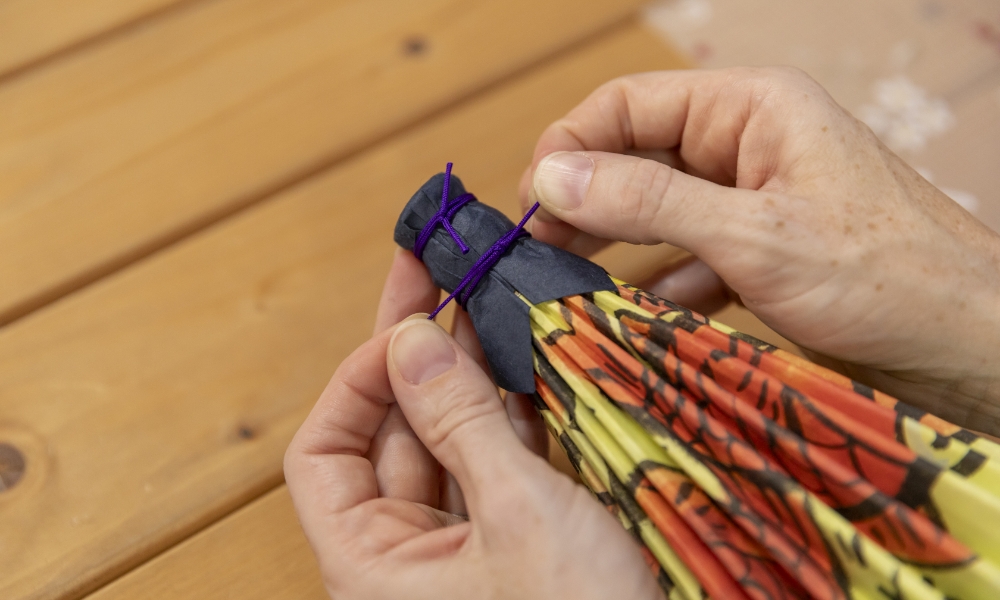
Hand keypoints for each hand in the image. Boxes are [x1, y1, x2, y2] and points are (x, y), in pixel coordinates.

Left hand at [284, 250, 662, 599]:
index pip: (324, 453)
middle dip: (418, 356)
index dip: (356, 380)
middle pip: (389, 435)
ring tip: (486, 301)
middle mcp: (406, 554)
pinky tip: (523, 360)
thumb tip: (410, 339)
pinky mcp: (513, 538)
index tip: (406, 324)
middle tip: (439, 275)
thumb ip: (460, 422)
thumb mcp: (519, 514)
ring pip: (447, 441)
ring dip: (467, 374)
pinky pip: (495, 462)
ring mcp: (462, 545)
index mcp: (372, 563)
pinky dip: (508, 412)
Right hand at [520, 67, 999, 434]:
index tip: (531, 202)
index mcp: (750, 109)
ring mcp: (751, 202)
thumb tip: (554, 176)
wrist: (969, 346)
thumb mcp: (754, 235)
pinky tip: (627, 313)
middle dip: (584, 200)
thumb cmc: (887, 277)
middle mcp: (745, 145)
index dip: (571, 146)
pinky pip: (686, 256)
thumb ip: (649, 202)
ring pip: (656, 210)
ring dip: (613, 245)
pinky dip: (655, 284)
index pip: (629, 105)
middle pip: (636, 156)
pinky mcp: (757, 254)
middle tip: (536, 251)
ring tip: (564, 282)